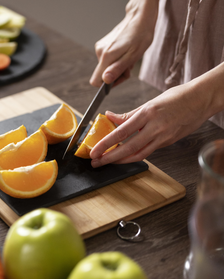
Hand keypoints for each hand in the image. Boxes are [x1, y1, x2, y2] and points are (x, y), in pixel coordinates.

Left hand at [89, 82, 212, 166]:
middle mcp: (155, 127)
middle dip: (109, 157)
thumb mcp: (150, 102)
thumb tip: (109, 116)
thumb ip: (129, 114)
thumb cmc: (177, 97)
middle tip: (96, 162)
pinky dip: (134, 155)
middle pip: (128, 148)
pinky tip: (124, 157)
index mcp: (148, 113)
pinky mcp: (168, 142)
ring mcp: (163, 137)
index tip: (94, 150)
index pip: (122, 132)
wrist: (203, 99)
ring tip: (106, 162)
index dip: (106, 143)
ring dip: (120, 160)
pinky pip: (148, 151)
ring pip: (138, 154)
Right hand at [90, 0, 157, 86]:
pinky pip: (107, 59)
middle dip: (116, 74)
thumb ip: (118, 69)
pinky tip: (125, 52)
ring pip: (106, 67)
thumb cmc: (140, 36)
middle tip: (129, 66)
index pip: (96, 81)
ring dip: (118, 66)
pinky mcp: (103, 45)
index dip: (107, 85)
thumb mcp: (133, 56)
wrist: (139, 18)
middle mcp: (100, 52)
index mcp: (106, 56)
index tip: (119, 79)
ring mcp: (100, 48)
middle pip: (103, 74)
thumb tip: (105, 81)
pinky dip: (116, 60)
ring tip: (129, 57)